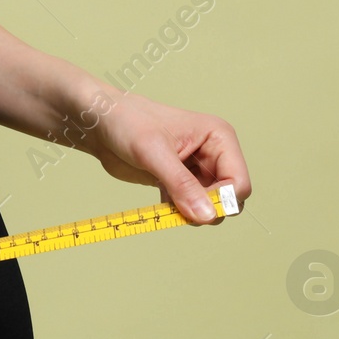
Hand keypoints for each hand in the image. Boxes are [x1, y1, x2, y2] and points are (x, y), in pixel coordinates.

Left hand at [76, 90, 250, 223]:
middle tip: (178, 207)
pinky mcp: (178, 182)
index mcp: (219, 137)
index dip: (221, 201)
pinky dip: (177, 211)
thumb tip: (207, 215)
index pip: (238, 183)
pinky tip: (159, 198)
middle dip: (206, 210)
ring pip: (209, 207)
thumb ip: (182, 185)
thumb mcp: (154, 153)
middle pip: (228, 199)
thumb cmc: (127, 122)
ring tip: (166, 201)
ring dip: (190, 213)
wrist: (99, 123)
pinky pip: (189, 208)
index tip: (194, 208)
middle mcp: (213, 154)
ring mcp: (196, 170)